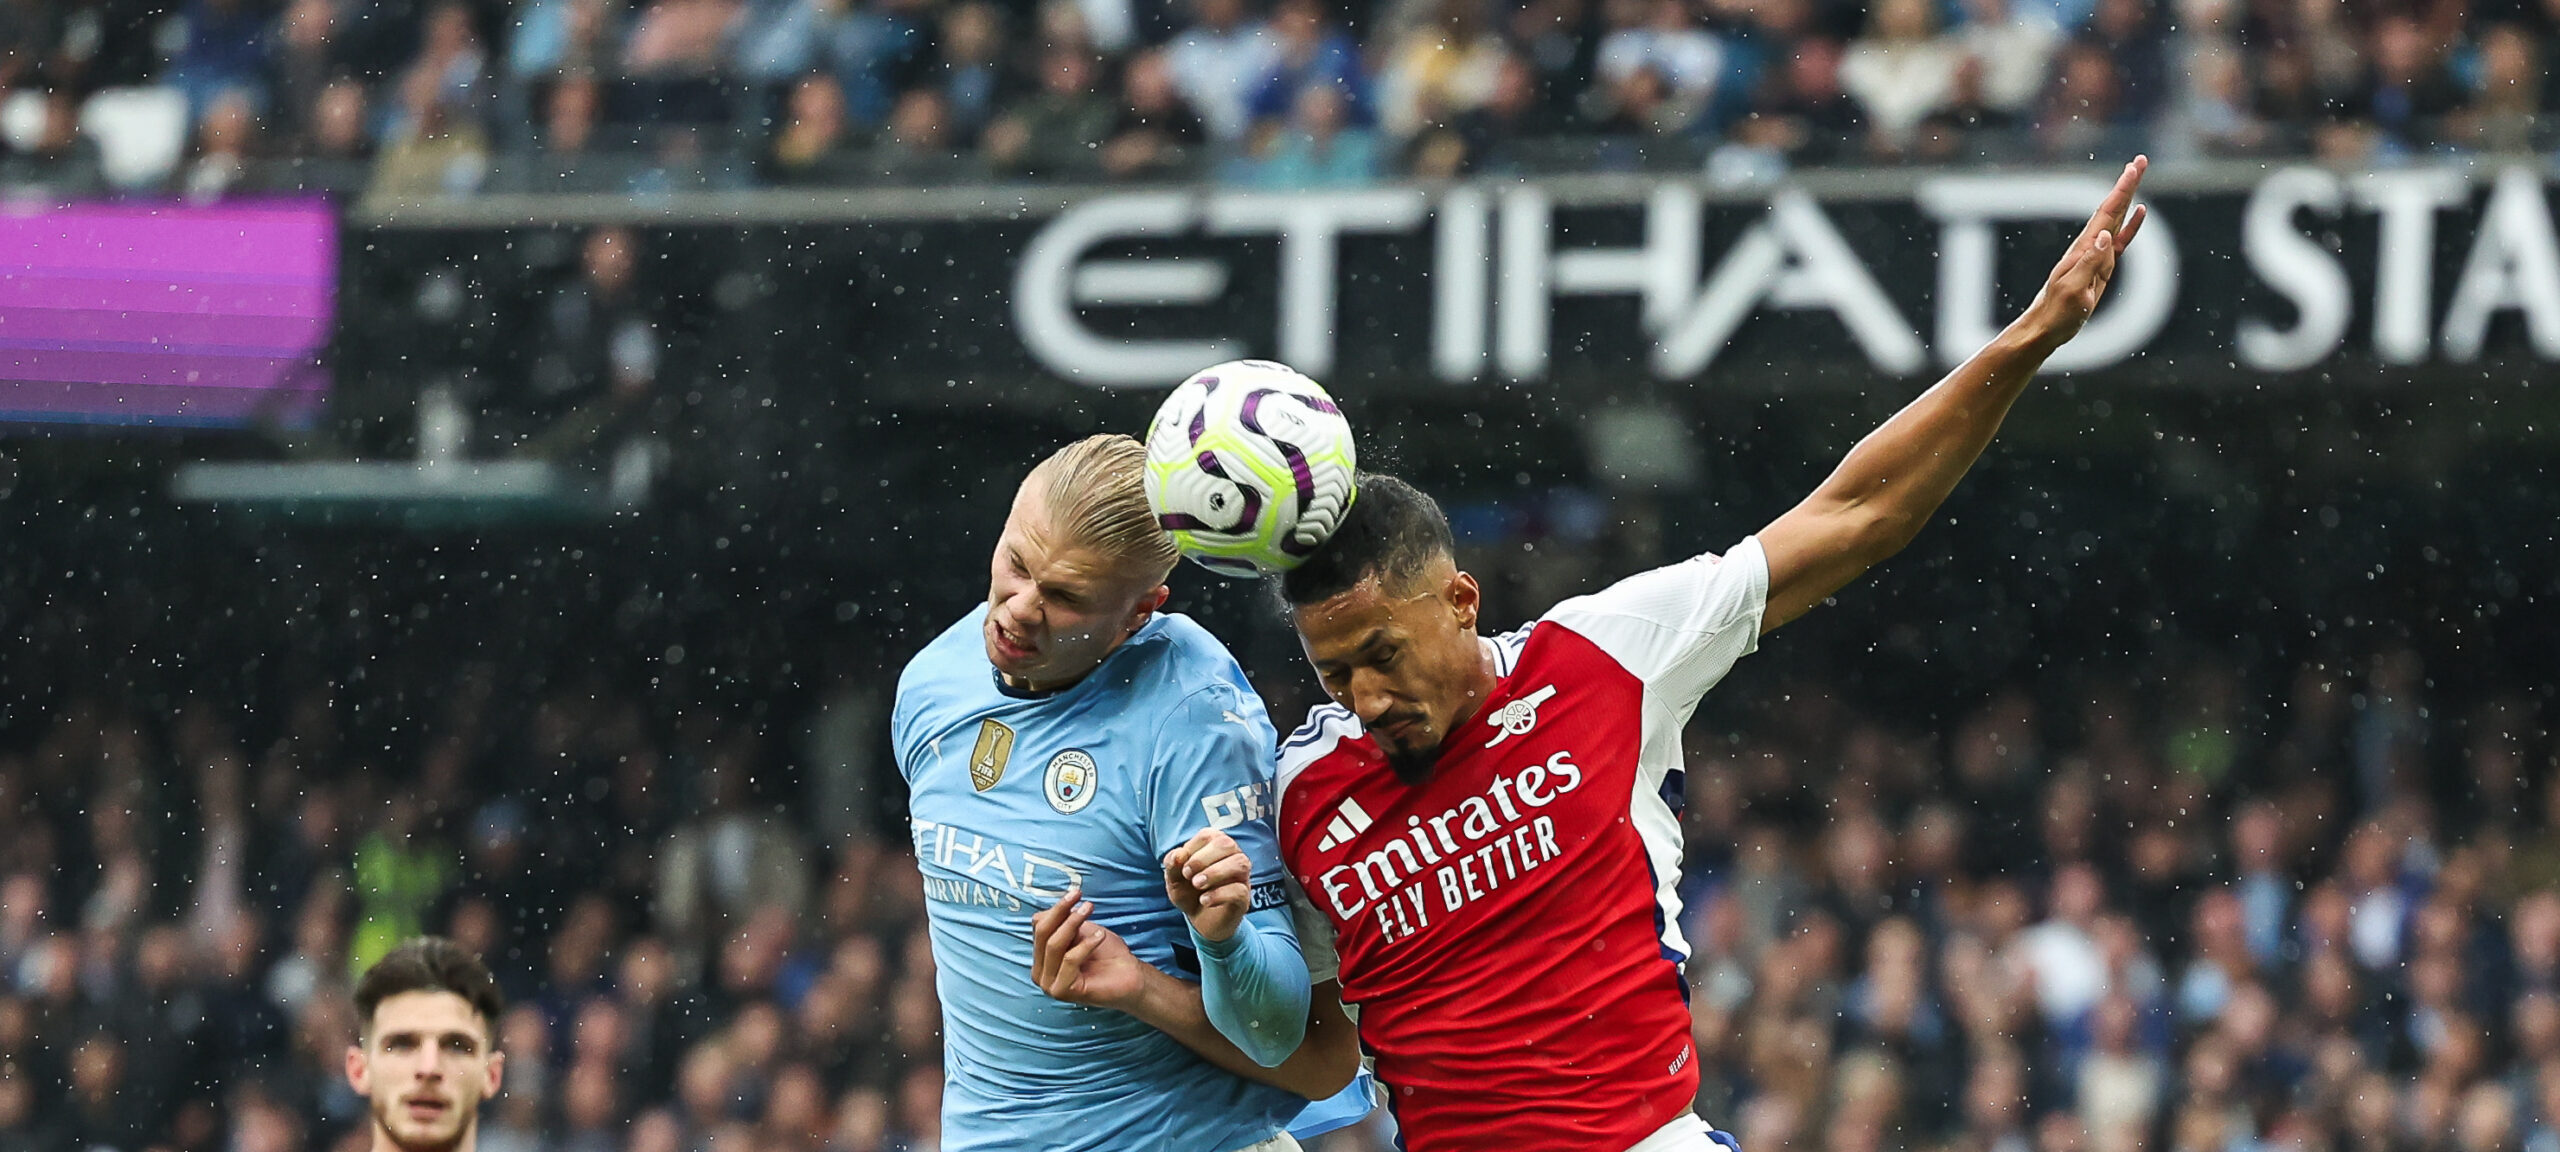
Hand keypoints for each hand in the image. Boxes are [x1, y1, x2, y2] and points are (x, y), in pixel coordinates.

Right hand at [1030, 888, 1147, 1011]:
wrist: (1129, 976)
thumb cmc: (1105, 953)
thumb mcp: (1080, 932)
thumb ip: (1061, 924)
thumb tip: (1043, 913)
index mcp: (1042, 959)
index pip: (1039, 928)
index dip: (1056, 909)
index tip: (1075, 893)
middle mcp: (1040, 974)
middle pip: (1042, 935)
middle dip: (1061, 912)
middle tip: (1078, 896)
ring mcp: (1049, 985)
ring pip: (1054, 945)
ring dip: (1072, 923)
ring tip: (1089, 909)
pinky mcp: (1062, 991)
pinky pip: (1070, 959)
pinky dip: (1085, 945)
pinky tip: (1100, 936)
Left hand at [1164, 829, 1253, 942]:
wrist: (1200, 921)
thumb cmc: (1190, 893)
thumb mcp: (1174, 880)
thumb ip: (1172, 865)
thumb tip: (1178, 855)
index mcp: (1215, 846)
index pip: (1209, 835)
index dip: (1191, 848)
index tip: (1181, 867)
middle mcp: (1232, 857)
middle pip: (1226, 844)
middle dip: (1203, 858)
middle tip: (1187, 875)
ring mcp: (1241, 877)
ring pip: (1240, 863)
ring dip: (1215, 872)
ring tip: (1197, 885)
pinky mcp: (1244, 897)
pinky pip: (1239, 890)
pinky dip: (1219, 894)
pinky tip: (1204, 900)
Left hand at [2017, 156, 2150, 350]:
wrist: (2045, 328)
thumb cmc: (2057, 313)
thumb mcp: (2074, 291)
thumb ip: (2090, 264)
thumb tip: (2105, 236)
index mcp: (2083, 250)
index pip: (2107, 213)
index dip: (2123, 189)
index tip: (2135, 167)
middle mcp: (2089, 247)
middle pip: (2112, 209)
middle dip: (2127, 184)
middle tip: (2141, 160)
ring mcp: (2095, 255)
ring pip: (2116, 220)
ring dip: (2128, 198)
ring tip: (2137, 176)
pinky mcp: (2100, 267)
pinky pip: (2119, 241)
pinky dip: (2131, 226)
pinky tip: (2140, 212)